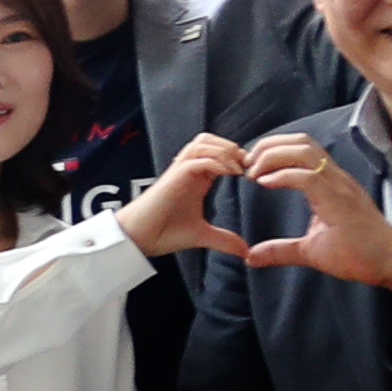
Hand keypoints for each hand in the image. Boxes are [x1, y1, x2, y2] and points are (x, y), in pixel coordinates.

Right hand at [117, 129, 246, 259]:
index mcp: (195, 178)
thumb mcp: (202, 235)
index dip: (236, 156)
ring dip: (223, 151)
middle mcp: (187, 170)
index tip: (252, 173)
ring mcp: (179, 172)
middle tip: (247, 165)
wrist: (139, 238)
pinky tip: (229, 173)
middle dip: (230, 147)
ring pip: (202, 143)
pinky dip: (216, 162)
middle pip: (209, 140)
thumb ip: (224, 239)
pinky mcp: (174, 177)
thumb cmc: (163, 232)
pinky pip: (197, 160)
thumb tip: (245, 250)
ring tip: (238, 167)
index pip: (216, 152)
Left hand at [238, 133, 391, 298]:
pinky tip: (265, 183)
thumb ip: (281, 250)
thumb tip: (251, 257)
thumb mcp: (310, 251)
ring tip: (254, 172)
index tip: (250, 166)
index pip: (302, 148)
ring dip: (273, 156)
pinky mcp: (342, 201)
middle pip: (301, 142)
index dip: (273, 149)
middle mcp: (336, 179)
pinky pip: (310, 177)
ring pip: (305, 151)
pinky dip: (283, 175)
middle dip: (268, 146)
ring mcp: (341, 187)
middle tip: (247, 164)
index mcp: (330, 184)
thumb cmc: (360, 254)